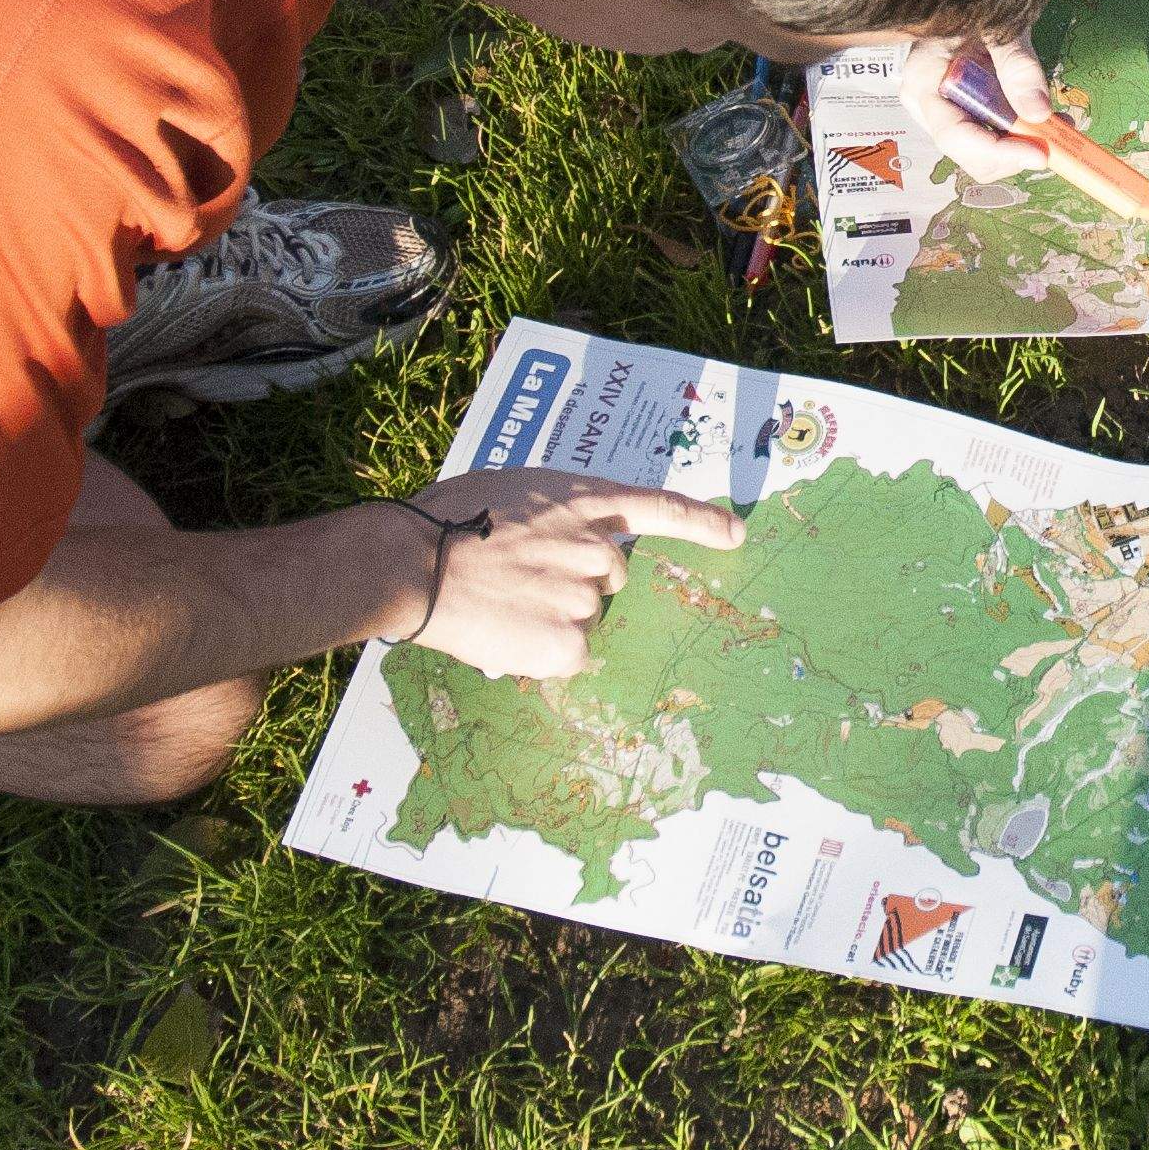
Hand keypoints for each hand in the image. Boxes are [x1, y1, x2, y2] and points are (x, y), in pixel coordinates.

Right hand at [391, 466, 745, 679]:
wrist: (414, 562)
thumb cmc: (445, 521)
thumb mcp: (511, 495)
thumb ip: (549, 520)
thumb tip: (551, 553)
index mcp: (586, 502)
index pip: (661, 509)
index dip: (702, 522)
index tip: (735, 533)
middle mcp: (600, 549)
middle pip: (611, 579)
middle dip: (576, 583)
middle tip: (521, 580)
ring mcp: (587, 597)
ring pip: (583, 617)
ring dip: (553, 617)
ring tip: (502, 603)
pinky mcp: (569, 642)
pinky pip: (568, 654)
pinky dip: (542, 651)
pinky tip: (506, 632)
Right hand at [895, 30, 1052, 177]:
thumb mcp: (999, 26)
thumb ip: (1017, 65)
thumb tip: (1039, 112)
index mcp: (923, 80)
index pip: (955, 135)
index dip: (998, 152)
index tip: (1039, 154)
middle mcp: (926, 104)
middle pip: (970, 153)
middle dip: (1015, 153)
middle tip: (1057, 138)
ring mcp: (942, 111)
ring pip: (983, 152)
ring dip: (1022, 145)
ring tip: (1057, 122)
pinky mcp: (961, 112)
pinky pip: (989, 136)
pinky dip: (1020, 135)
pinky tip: (1043, 117)